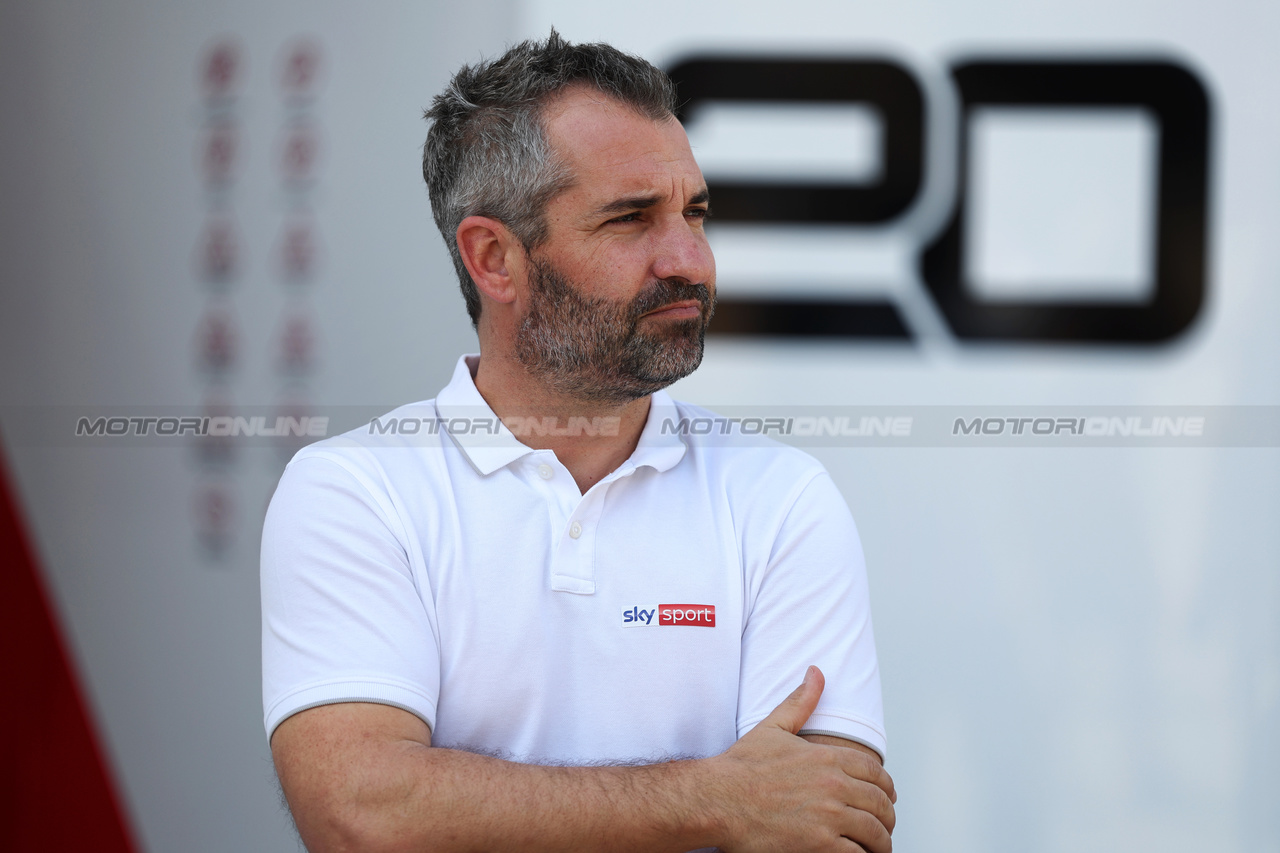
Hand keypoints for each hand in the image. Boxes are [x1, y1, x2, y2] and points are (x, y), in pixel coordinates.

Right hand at [707, 666, 895, 852]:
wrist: (716, 801)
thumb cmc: (740, 768)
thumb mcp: (773, 727)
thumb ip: (801, 701)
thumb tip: (816, 672)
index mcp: (827, 758)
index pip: (876, 773)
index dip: (886, 788)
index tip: (887, 798)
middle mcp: (833, 785)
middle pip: (880, 804)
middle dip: (886, 817)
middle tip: (883, 827)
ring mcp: (828, 817)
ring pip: (875, 832)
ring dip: (880, 842)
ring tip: (876, 848)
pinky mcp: (819, 846)